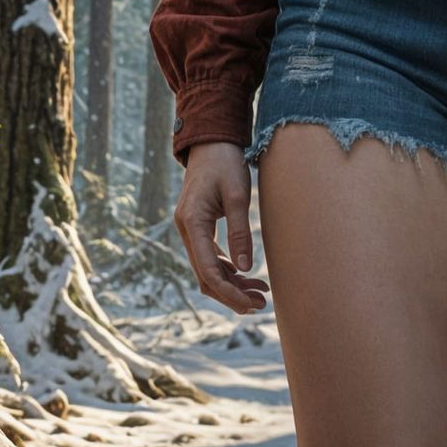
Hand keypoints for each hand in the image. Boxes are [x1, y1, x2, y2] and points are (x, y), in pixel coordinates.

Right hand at [174, 141, 269, 314]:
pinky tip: (248, 275)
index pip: (207, 270)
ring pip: (208, 268)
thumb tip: (245, 268)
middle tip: (260, 305)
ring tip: (260, 293)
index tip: (250, 304)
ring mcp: (191, 230)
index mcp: (192, 223)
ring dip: (232, 283)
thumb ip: (239, 232)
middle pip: (206, 276)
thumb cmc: (226, 163)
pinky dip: (228, 268)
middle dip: (231, 293)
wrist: (212, 141)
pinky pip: (210, 256)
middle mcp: (186, 230)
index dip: (228, 292)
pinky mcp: (199, 227)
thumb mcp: (237, 195)